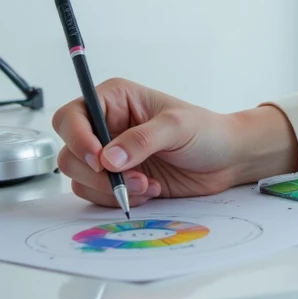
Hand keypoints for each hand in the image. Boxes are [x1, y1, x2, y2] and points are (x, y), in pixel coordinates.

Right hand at [51, 80, 297, 205]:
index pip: (72, 115)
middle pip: (70, 152)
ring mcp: (110, 156)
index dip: (77, 137)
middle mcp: (107, 127)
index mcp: (115, 100)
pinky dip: (119, 199)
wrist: (226, 160)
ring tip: (148, 185)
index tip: (98, 159)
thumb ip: (142, 139)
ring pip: (81, 178)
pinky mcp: (117, 180)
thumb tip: (108, 157)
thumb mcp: (177, 126)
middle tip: (132, 178)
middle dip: (98, 173)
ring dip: (111, 189)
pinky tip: (150, 191)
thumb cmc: (206, 131)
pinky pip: (97, 196)